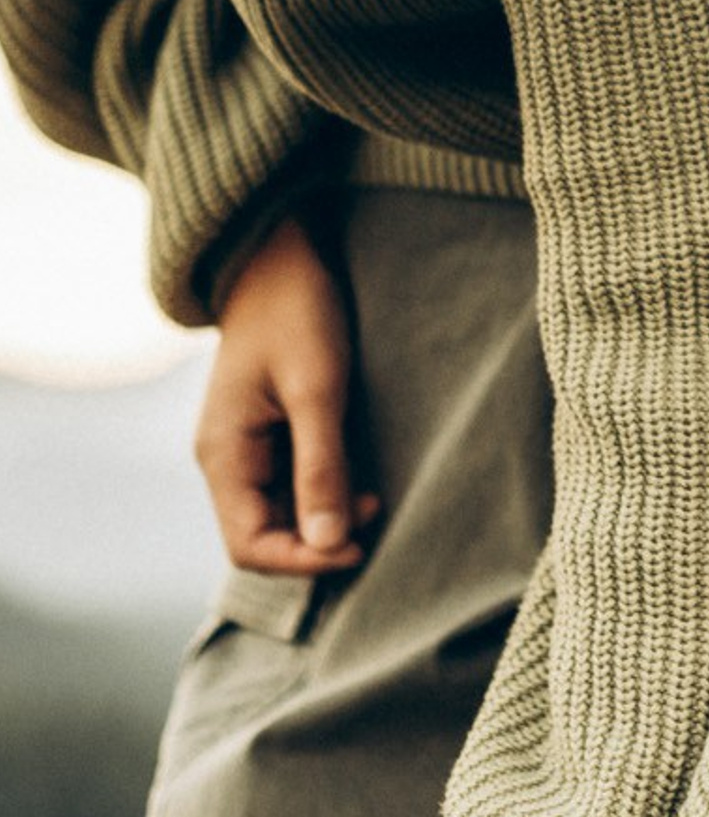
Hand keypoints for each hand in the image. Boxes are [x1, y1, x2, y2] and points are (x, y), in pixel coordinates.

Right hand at [196, 214, 377, 574]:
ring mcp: (246, 447)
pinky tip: (362, 477)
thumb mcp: (317, 388)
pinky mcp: (269, 432)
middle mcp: (226, 459)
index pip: (248, 545)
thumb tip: (327, 541)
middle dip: (318, 540)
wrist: (281, 256)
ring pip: (280, 514)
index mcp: (223, 454)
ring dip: (325, 518)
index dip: (302, 560)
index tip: (359, 546)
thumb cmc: (298, 312)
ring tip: (375, 496)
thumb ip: (321, 465)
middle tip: (377, 513)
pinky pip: (291, 484)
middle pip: (263, 536)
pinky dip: (326, 492)